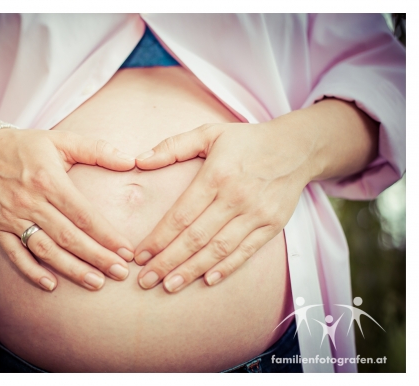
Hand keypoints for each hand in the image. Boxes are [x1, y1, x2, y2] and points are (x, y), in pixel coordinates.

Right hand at [0, 128, 136, 291]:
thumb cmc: (29, 146)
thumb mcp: (62, 140)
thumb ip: (97, 150)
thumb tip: (130, 161)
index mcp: (49, 180)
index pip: (83, 214)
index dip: (106, 235)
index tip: (127, 251)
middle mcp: (30, 201)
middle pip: (68, 236)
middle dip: (96, 257)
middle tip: (120, 272)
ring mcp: (12, 217)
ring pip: (45, 249)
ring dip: (71, 269)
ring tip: (96, 283)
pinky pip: (15, 254)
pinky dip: (31, 271)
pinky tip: (51, 285)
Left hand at [133, 122, 312, 292]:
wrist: (297, 147)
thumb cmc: (246, 141)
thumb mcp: (209, 133)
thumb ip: (173, 146)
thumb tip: (140, 161)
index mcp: (216, 175)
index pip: (181, 215)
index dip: (159, 238)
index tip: (140, 254)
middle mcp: (236, 197)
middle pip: (196, 237)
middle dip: (167, 261)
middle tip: (146, 280)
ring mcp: (256, 213)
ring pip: (219, 249)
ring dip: (192, 270)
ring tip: (169, 286)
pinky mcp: (272, 225)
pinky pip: (247, 251)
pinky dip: (227, 267)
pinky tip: (207, 280)